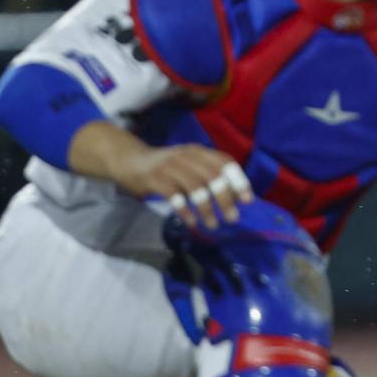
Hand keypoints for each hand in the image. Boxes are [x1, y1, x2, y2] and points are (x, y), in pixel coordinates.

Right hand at [115, 143, 253, 228]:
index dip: (238, 181)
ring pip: (195, 186)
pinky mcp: (155, 178)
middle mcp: (187, 155)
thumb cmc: (166, 167)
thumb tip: (234, 197)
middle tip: (233, 218)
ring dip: (207, 208)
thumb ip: (208, 176)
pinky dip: (185, 210)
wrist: (129, 160)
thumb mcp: (189, 165)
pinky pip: (174, 195)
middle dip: (225, 198)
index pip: (225, 162)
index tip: (248, 200)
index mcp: (198, 151)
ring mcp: (170, 166)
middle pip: (212, 176)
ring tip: (213, 225)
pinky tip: (192, 222)